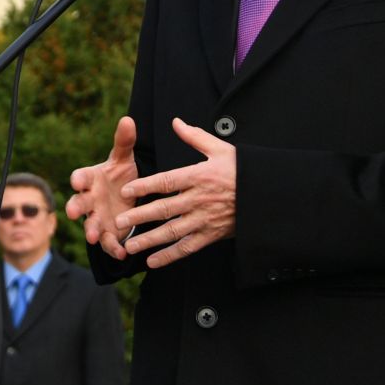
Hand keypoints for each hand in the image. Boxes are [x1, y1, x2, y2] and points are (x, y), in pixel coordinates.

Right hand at [66, 116, 139, 260]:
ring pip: (90, 225)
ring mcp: (97, 217)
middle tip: (72, 212)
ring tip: (92, 236)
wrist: (128, 198)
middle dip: (75, 207)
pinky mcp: (108, 234)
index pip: (81, 177)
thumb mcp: (124, 159)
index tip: (77, 180)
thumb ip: (124, 142)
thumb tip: (128, 120)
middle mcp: (90, 199)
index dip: (78, 179)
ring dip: (90, 230)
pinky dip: (112, 247)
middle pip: (79, 202)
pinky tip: (120, 252)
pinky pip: (107, 242)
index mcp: (92, 179)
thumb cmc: (120, 175)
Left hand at [115, 118, 236, 270]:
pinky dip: (170, 256)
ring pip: (172, 232)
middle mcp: (199, 199)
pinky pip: (188, 247)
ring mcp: (205, 219)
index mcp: (198, 176)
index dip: (144, 186)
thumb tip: (175, 122)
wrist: (266, 194)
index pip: (166, 182)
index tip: (126, 191)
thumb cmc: (242, 169)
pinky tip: (153, 261)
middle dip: (139, 217)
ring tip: (129, 246)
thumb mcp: (220, 148)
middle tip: (118, 222)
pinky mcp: (212, 235)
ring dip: (149, 240)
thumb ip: (195, 137)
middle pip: (164, 209)